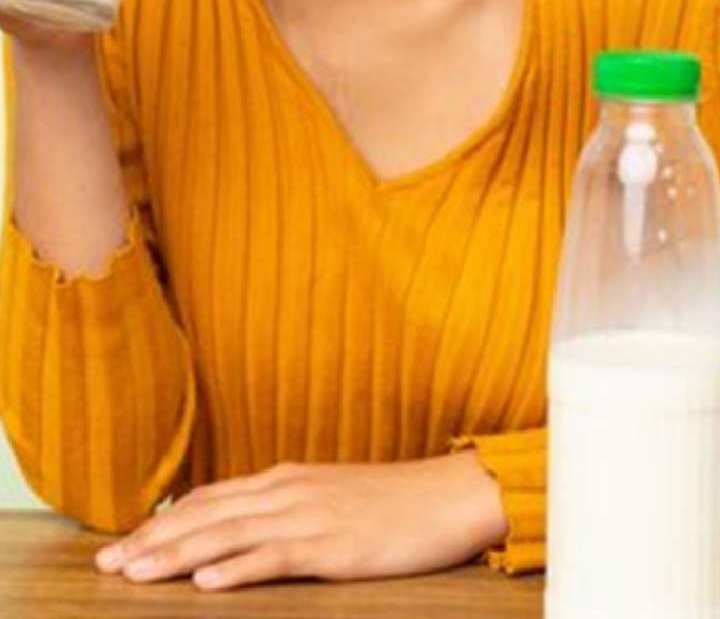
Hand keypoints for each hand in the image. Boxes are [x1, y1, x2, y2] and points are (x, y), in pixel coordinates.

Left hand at [95, 452, 507, 591]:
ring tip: (135, 573)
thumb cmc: (394, 502)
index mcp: (285, 480)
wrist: (449, 494)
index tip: (124, 542)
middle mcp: (288, 492)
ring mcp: (309, 517)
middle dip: (152, 541)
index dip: (163, 521)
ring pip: (228, 536)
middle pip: (206, 516)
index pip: (209, 499)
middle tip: (106, 564)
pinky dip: (237, 569)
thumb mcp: (330, 497)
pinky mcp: (333, 547)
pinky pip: (276, 557)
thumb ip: (286, 507)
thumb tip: (244, 525)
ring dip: (176, 555)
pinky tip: (207, 583)